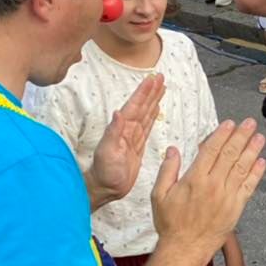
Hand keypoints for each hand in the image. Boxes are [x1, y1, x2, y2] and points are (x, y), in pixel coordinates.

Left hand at [88, 73, 164, 204]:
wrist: (106, 188)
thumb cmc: (104, 172)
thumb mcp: (107, 152)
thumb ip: (113, 132)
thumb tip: (118, 112)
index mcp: (121, 128)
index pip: (135, 105)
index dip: (144, 92)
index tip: (152, 78)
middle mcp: (127, 129)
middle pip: (142, 106)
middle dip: (151, 91)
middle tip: (160, 77)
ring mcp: (132, 137)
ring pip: (146, 113)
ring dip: (153, 100)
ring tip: (161, 87)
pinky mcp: (137, 146)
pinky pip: (147, 126)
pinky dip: (152, 115)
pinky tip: (156, 108)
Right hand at [152, 119, 265, 259]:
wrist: (185, 249)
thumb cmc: (170, 223)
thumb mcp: (159, 195)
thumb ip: (167, 170)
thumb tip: (173, 149)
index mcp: (194, 179)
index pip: (211, 149)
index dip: (222, 134)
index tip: (229, 123)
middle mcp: (213, 184)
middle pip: (230, 154)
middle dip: (241, 136)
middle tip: (250, 123)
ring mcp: (227, 196)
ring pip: (242, 168)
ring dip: (252, 150)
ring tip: (259, 137)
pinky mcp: (236, 208)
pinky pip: (249, 187)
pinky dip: (256, 174)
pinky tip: (262, 162)